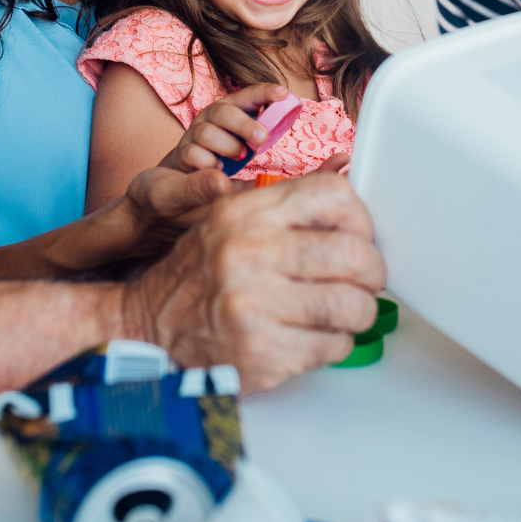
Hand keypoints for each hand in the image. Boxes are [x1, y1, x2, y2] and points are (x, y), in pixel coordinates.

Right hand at [121, 174, 385, 390]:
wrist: (146, 327)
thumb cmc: (197, 274)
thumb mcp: (230, 219)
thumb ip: (287, 200)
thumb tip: (347, 169)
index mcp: (246, 213)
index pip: (334, 195)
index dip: (361, 218)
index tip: (358, 236)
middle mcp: (249, 254)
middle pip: (355, 254)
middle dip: (373, 272)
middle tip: (365, 280)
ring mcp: (255, 306)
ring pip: (353, 306)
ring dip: (359, 311)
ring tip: (344, 310)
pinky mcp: (262, 352)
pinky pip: (333, 346)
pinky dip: (335, 343)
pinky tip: (315, 335)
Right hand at [160, 83, 289, 172]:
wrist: (187, 172)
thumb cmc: (224, 152)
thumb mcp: (243, 139)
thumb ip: (259, 132)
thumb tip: (285, 123)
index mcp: (228, 109)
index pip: (247, 96)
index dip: (264, 92)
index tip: (283, 94)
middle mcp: (209, 118)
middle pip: (224, 112)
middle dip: (244, 124)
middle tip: (262, 138)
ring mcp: (194, 135)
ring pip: (208, 133)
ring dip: (228, 146)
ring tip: (241, 158)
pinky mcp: (182, 155)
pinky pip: (193, 155)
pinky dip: (209, 163)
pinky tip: (219, 169)